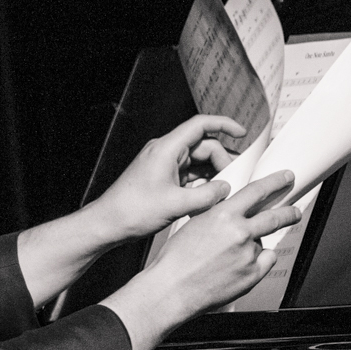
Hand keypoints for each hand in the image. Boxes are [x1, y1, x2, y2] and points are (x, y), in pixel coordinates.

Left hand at [89, 115, 247, 243]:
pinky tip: (208, 201)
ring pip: (198, 163)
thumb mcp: (176, 205)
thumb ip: (206, 196)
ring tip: (223, 193)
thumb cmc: (132, 211)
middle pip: (203, 147)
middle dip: (222, 162)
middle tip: (233, 182)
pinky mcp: (163, 180)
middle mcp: (165, 153)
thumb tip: (226, 189)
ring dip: (212, 176)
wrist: (108, 224)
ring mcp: (164, 166)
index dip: (224, 125)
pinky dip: (201, 185)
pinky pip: (189, 176)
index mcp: (167, 149)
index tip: (242, 133)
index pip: (201, 125)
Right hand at [149, 169, 299, 314]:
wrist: (172, 289)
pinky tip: (239, 268)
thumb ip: (219, 216)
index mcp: (223, 216)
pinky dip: (257, 263)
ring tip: (232, 258)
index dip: (275, 182)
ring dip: (253, 247)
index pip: (257, 191)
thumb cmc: (176, 260)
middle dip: (288, 213)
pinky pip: (264, 262)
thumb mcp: (195, 224)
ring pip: (262, 244)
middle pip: (275, 217)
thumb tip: (233, 213)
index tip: (285, 178)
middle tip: (294, 212)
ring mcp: (248, 255)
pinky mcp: (252, 275)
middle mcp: (240, 233)